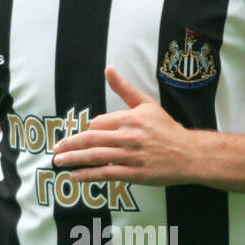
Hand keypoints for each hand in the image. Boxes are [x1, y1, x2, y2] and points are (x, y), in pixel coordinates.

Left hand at [51, 66, 190, 184]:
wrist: (189, 154)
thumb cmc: (167, 130)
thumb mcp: (147, 104)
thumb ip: (125, 88)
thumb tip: (109, 68)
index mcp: (130, 118)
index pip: (98, 124)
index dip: (88, 131)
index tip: (79, 138)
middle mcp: (129, 136)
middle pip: (91, 139)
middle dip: (70, 144)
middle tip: (55, 149)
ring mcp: (131, 156)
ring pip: (95, 156)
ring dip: (73, 159)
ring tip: (58, 161)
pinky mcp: (135, 173)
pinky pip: (106, 174)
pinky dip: (88, 175)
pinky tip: (75, 176)